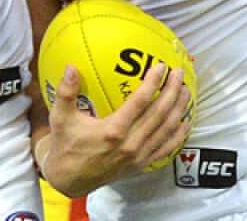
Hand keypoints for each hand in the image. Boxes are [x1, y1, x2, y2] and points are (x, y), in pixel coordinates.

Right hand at [40, 63, 191, 197]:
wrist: (69, 180)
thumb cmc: (65, 145)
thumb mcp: (60, 117)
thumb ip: (66, 92)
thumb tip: (71, 67)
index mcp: (113, 131)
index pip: (140, 102)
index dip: (153, 83)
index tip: (161, 66)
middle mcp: (129, 144)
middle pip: (159, 114)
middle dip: (172, 91)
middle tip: (179, 73)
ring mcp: (138, 156)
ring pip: (166, 130)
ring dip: (179, 109)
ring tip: (186, 91)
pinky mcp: (141, 165)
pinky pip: (165, 148)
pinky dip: (178, 135)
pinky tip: (185, 122)